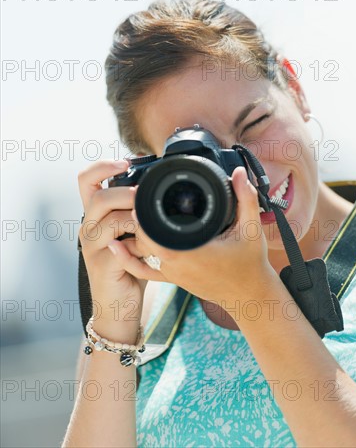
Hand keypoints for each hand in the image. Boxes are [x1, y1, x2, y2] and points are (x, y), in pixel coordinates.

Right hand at [77, 160, 162, 336]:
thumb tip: (157, 187)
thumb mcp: (132, 233)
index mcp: (94, 214)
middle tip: (146, 199)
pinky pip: (120, 245)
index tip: (125, 162)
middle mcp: (88, 226)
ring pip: (109, 218)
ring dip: (136, 217)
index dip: (103, 166)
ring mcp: (92, 246)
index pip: (86, 179)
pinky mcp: (102, 264)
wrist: (119, 306)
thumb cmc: (129, 265)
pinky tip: (150, 248)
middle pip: (99, 196)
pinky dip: (140, 242)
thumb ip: (137, 211)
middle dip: (127, 193)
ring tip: (151, 225)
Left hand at [109, 167, 275, 303]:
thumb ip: (246, 198)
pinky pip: (144, 271)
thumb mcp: (251, 229)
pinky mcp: (173, 279)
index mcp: (190, 251)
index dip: (141, 213)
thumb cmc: (250, 264)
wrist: (249, 296)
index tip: (140, 193)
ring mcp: (172, 273)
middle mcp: (175, 264)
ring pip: (140, 253)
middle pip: (141, 238)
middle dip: (136, 219)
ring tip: (130, 212)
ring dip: (134, 234)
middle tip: (135, 196)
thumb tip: (240, 173)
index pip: (151, 232)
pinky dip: (129, 259)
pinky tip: (116, 247)